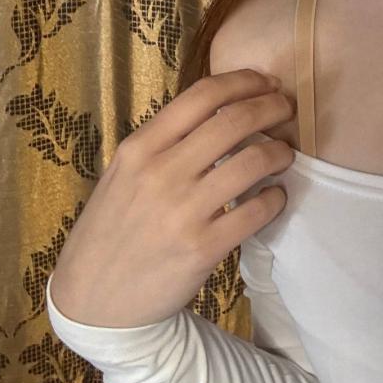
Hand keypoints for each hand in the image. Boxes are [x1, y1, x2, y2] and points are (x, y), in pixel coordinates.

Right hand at [48, 68, 295, 328]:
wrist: (94, 300)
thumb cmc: (113, 230)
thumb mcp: (123, 175)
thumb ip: (164, 143)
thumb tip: (222, 110)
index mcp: (140, 148)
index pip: (202, 95)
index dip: (244, 81)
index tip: (266, 83)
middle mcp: (160, 172)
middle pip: (234, 121)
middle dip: (272, 108)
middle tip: (287, 111)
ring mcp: (183, 211)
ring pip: (253, 161)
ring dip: (280, 152)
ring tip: (284, 154)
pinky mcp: (203, 247)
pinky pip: (257, 210)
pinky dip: (276, 198)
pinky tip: (275, 196)